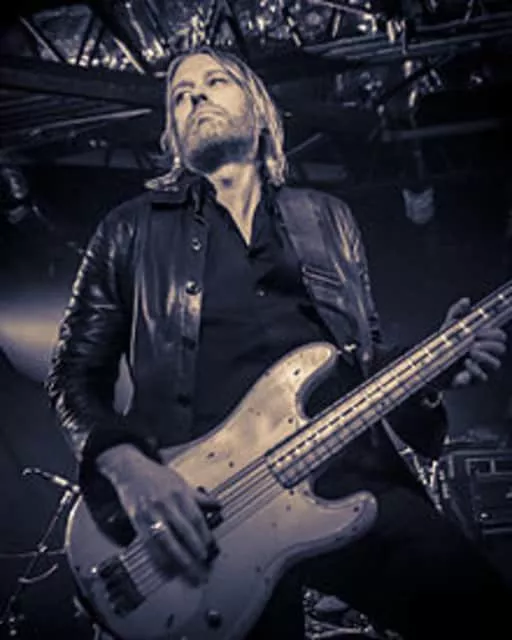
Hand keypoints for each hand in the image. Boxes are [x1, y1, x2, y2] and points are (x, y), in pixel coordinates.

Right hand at [97, 444, 220, 583]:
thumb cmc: (157, 476)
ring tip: (187, 573)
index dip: (204, 535)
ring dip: (178, 559)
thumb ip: (198, 497)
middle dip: (194, 550)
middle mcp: (166, 504)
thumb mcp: (180, 482)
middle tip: (203, 565)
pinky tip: (165, 569)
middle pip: (183, 531)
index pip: (196, 518)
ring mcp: (151, 513)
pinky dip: (157, 558)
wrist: (131, 470)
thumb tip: (217, 505)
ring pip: (166, 540)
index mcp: (180, 494)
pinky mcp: (137, 521)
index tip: (210, 549)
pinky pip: (148, 544)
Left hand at [436, 297, 506, 389]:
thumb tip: (466, 300)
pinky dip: (475, 369)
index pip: (499, 336)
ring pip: (496, 364)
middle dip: (490, 343)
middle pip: (501, 349)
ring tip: (471, 351)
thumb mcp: (448, 327)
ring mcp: (481, 368)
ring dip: (485, 356)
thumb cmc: (443, 346)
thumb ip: (456, 312)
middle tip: (474, 341)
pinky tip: (466, 363)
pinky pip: (483, 377)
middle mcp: (485, 355)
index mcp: (482, 341)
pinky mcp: (473, 380)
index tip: (478, 331)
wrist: (429, 366)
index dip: (493, 333)